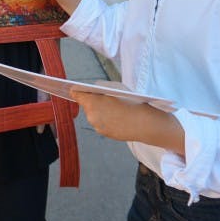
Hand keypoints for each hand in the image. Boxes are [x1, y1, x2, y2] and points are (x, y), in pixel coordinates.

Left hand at [70, 89, 185, 153]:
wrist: (145, 124)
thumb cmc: (132, 102)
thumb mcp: (117, 87)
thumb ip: (102, 86)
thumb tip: (93, 88)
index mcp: (93, 102)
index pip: (77, 94)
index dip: (76, 90)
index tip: (74, 88)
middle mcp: (91, 116)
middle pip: (86, 105)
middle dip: (92, 101)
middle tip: (104, 97)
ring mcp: (97, 126)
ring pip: (94, 115)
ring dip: (99, 111)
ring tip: (113, 107)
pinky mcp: (104, 133)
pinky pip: (101, 123)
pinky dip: (106, 119)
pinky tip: (117, 116)